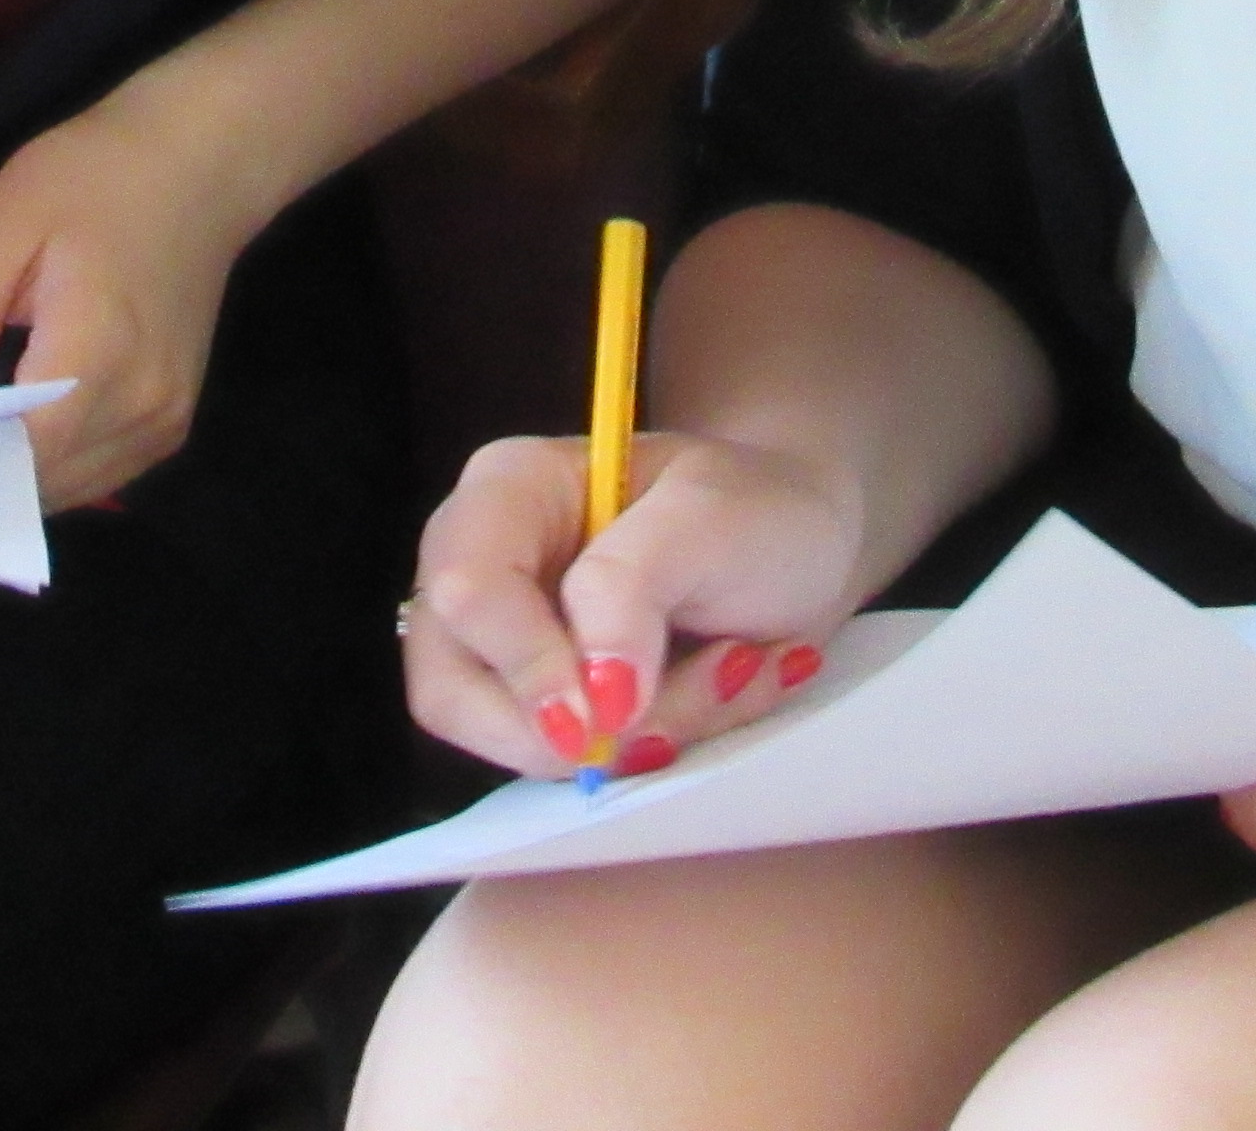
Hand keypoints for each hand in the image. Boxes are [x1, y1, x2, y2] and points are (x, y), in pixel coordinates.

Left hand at [0, 82, 265, 512]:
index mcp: (97, 357)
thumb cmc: (90, 178)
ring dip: (8, 473)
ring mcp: (167, 422)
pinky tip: (16, 423)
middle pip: (35, 487)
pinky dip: (49, 463)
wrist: (197, 161)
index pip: (9, 463)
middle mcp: (142, 408)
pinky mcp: (174, 422)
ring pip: (65, 491)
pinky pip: (97, 473)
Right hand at [399, 429, 861, 778]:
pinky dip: (655, 749)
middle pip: (453, 690)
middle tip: (684, 708)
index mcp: (508, 490)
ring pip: (511, 743)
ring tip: (731, 672)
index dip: (526, 664)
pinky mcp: (544, 707)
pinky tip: (723, 691)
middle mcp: (482, 568)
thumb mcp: (712, 519)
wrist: (803, 548)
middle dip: (576, 728)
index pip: (465, 590)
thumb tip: (594, 696)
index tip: (609, 712)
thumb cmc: (756, 510)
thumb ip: (634, 585)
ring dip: (634, 738)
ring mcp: (505, 647)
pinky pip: (566, 764)